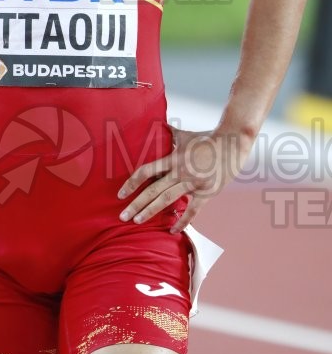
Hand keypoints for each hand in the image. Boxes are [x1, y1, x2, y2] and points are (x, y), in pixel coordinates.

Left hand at [117, 125, 252, 232]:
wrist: (232, 142)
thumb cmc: (206, 138)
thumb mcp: (184, 135)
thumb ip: (169, 133)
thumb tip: (159, 124)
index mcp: (173, 158)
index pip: (146, 171)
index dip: (132, 182)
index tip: (120, 193)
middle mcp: (180, 171)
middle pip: (152, 190)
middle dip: (136, 204)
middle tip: (122, 216)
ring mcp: (193, 183)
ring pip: (167, 200)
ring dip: (150, 212)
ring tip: (137, 221)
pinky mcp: (206, 192)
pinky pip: (192, 211)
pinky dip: (182, 222)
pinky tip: (172, 230)